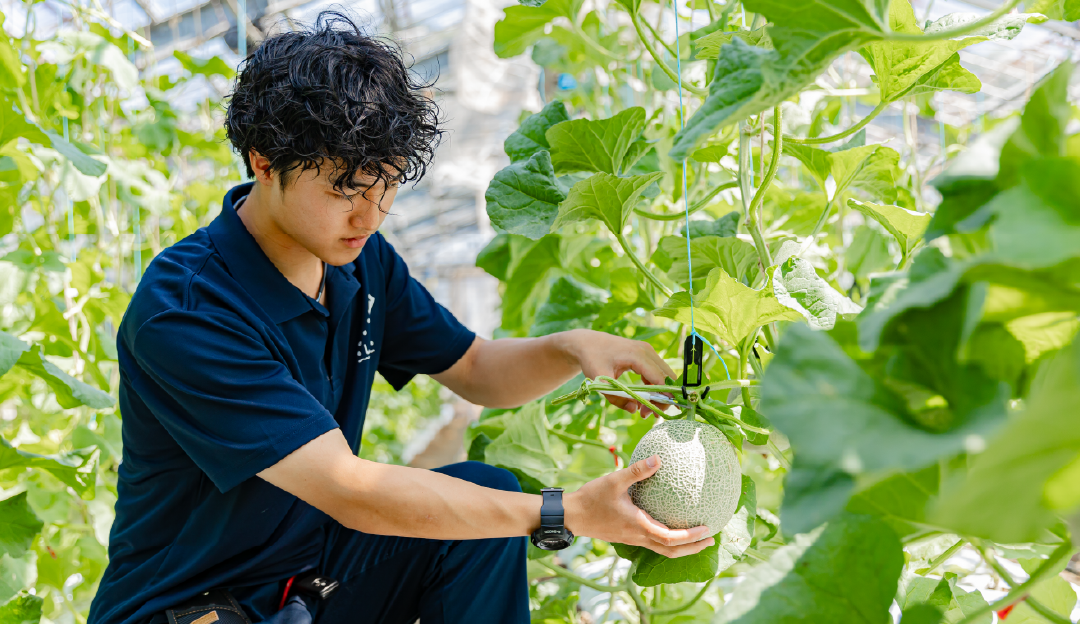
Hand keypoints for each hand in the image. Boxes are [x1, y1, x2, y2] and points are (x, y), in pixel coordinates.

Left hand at [557, 329, 677, 415]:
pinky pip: (656, 373)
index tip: (659, 413)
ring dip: (658, 394)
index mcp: (637, 355)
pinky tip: (644, 399)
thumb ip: (616, 398)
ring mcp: (647, 351)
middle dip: (662, 398)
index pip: (660, 378)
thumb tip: (635, 409)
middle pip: (666, 377)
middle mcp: (646, 351)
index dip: (664, 396)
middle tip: (649, 415)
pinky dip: (654, 387)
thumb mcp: (600, 382)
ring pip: (664, 376)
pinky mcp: (645, 355)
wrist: (587, 343)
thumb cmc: (592, 360)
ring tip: (645, 411)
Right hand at [563, 455, 713, 557]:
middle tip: (711, 540)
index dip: (690, 537)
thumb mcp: (614, 480)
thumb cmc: (592, 498)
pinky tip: (670, 526)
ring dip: (681, 547)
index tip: (706, 530)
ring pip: (662, 550)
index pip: (669, 538)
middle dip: (693, 548)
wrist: (572, 515)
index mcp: (638, 526)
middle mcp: (637, 536)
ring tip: (697, 538)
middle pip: (670, 551)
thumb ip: (637, 470)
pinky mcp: (627, 536)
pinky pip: (652, 542)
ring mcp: (632, 539)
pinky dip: (667, 540)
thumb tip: (658, 459)